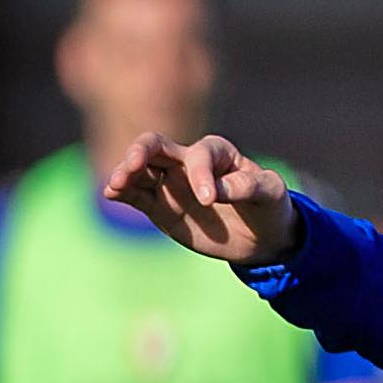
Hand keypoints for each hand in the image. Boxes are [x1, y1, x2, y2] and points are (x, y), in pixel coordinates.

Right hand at [102, 132, 301, 264]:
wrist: (262, 237)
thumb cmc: (269, 205)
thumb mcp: (271, 193)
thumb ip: (247, 186)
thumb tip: (215, 191)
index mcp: (216, 152)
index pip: (199, 154)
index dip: (200, 175)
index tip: (210, 200)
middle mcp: (186, 162)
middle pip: (154, 146)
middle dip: (140, 151)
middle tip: (133, 164)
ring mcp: (169, 183)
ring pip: (138, 169)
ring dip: (125, 172)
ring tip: (117, 184)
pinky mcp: (159, 205)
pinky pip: (134, 194)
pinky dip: (120, 192)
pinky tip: (111, 193)